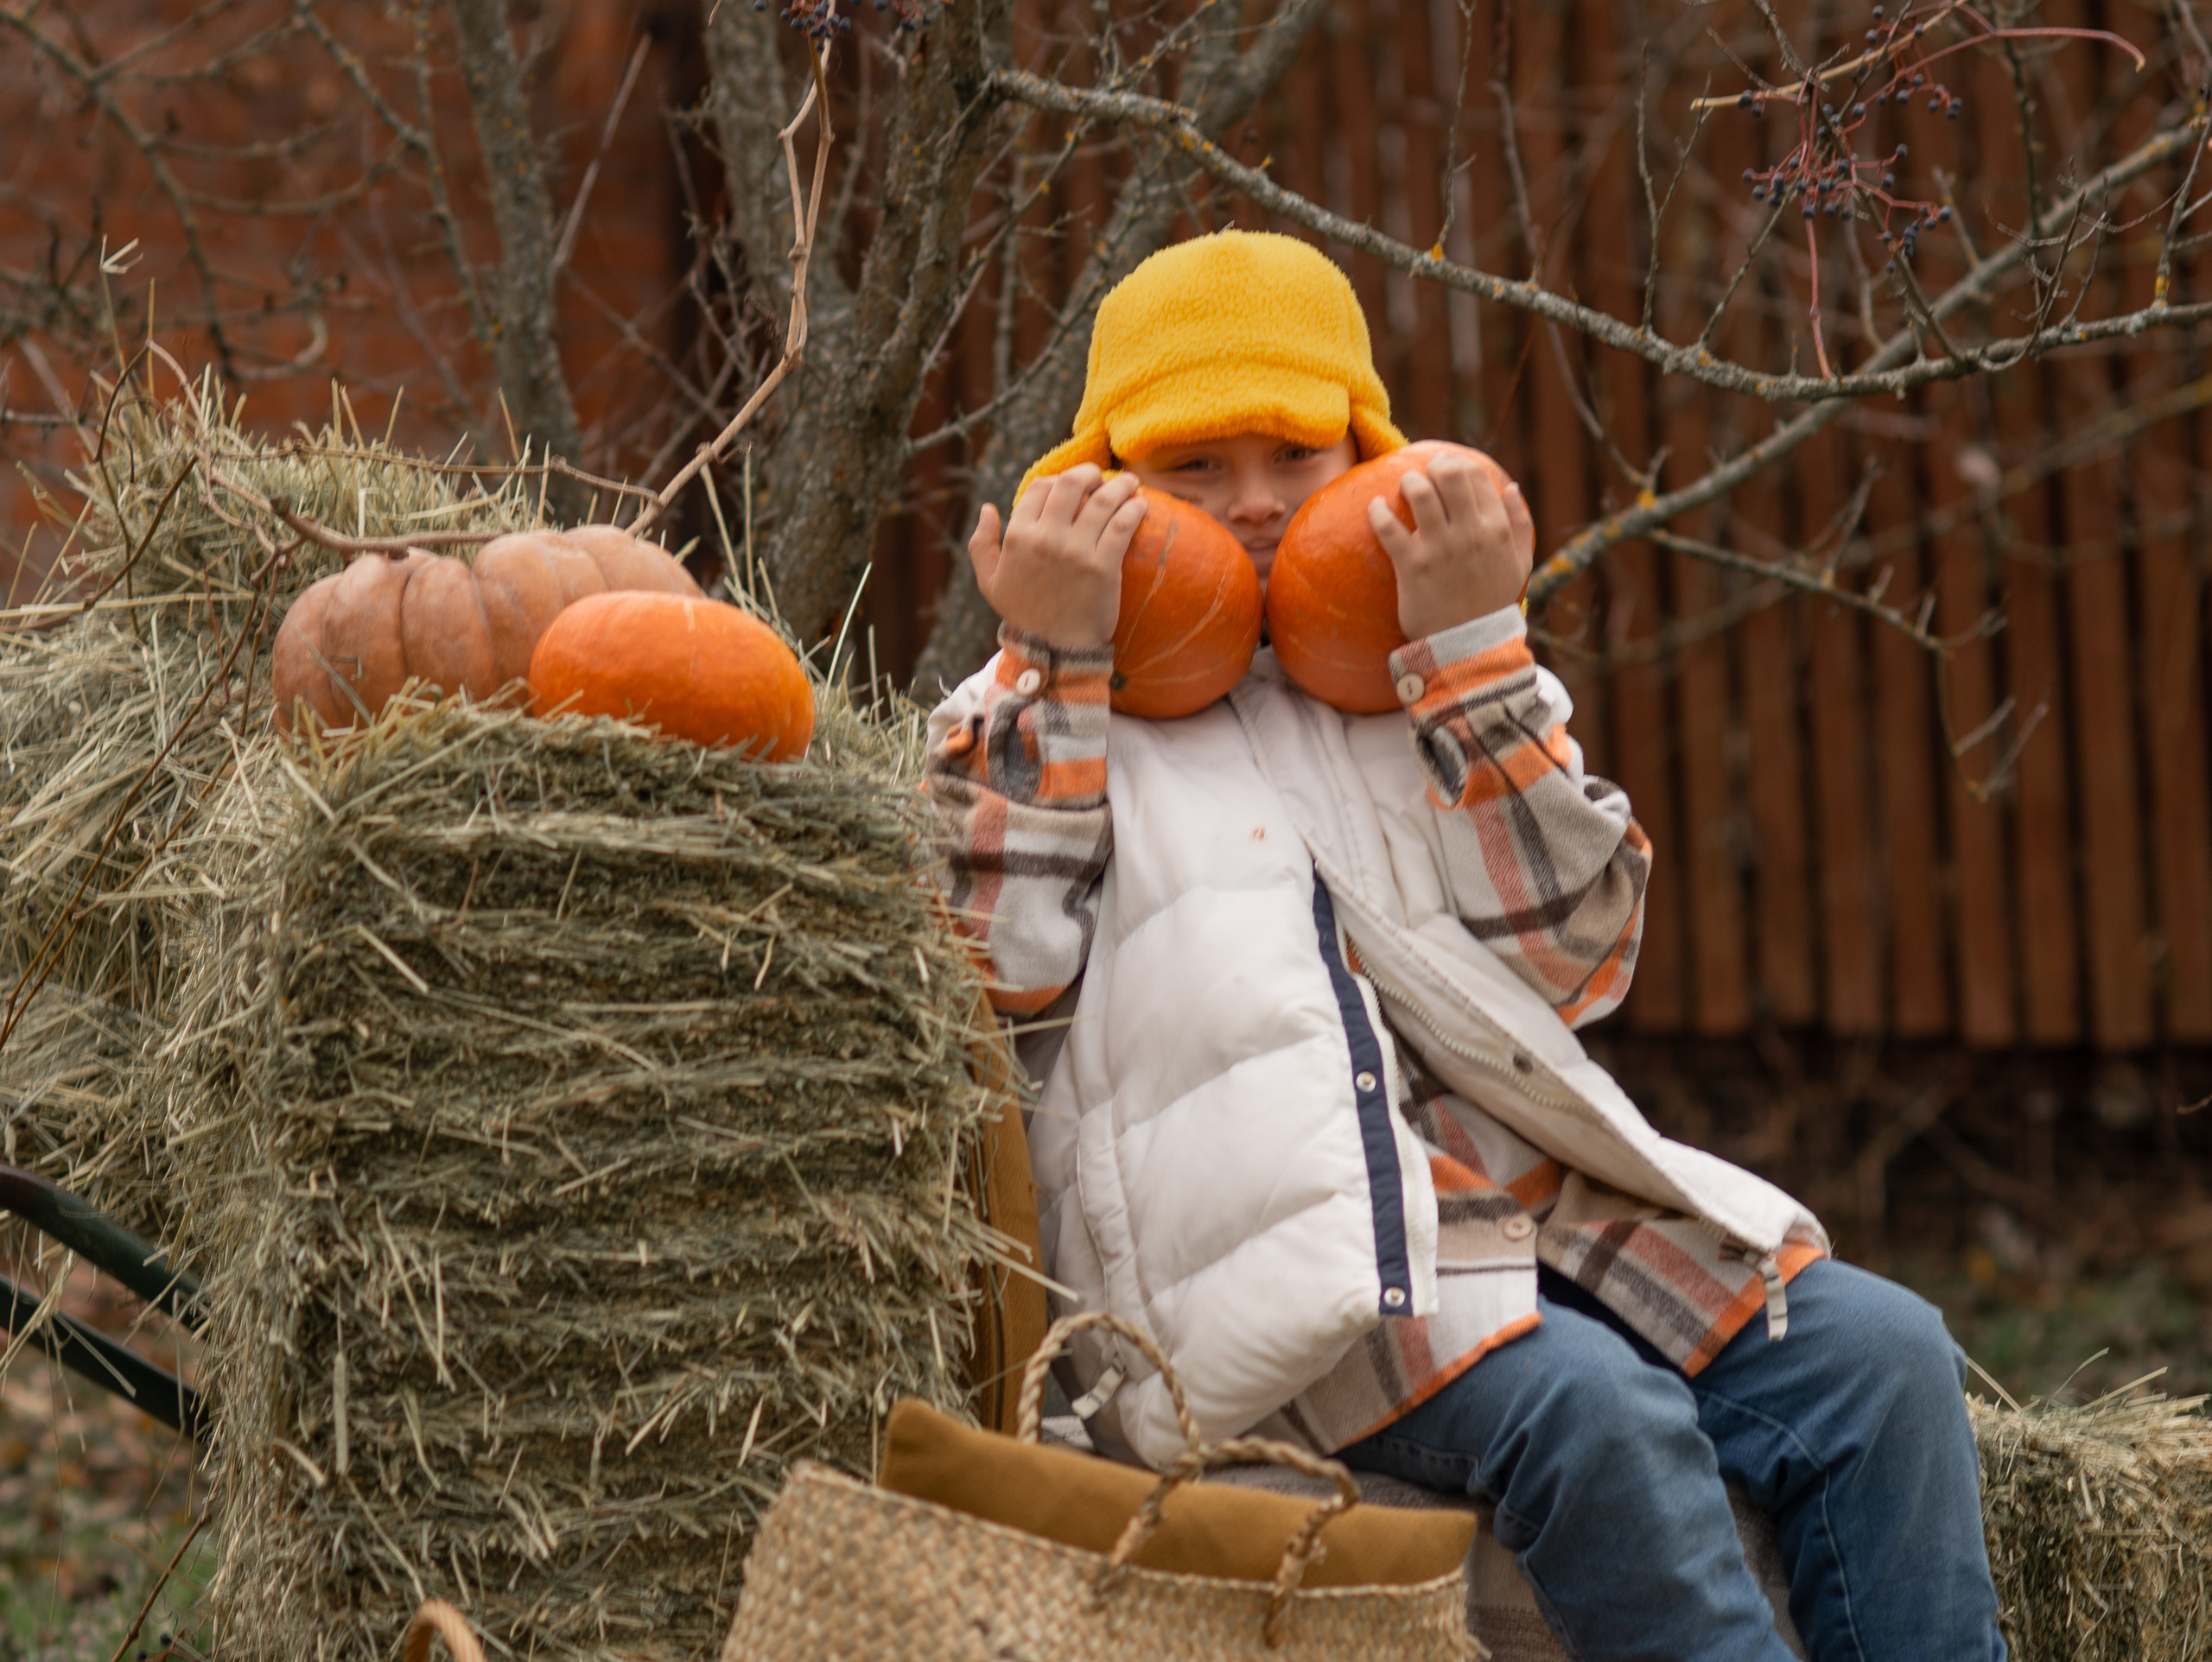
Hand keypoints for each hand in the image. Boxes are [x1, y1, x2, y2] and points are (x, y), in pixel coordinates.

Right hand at [970, 466, 1146, 650]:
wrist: (1053, 648)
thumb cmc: (1023, 614)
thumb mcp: (990, 582)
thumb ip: (981, 544)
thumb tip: (987, 509)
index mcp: (1018, 537)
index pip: (1040, 487)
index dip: (1058, 479)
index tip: (1073, 486)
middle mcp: (1045, 539)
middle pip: (1071, 484)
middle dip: (1090, 473)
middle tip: (1102, 477)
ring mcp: (1075, 552)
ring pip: (1102, 501)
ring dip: (1120, 486)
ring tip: (1130, 484)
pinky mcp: (1103, 567)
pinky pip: (1122, 525)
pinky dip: (1134, 509)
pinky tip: (1141, 504)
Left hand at [1367, 453, 1534, 639]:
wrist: (1470, 647)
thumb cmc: (1492, 603)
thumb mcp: (1519, 565)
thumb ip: (1520, 524)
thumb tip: (1511, 488)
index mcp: (1496, 529)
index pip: (1476, 476)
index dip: (1458, 464)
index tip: (1445, 467)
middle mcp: (1470, 533)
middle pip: (1449, 474)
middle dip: (1433, 465)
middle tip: (1424, 473)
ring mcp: (1440, 548)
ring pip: (1419, 493)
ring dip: (1408, 482)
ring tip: (1403, 486)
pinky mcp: (1412, 566)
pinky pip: (1388, 527)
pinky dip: (1377, 511)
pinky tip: (1374, 507)